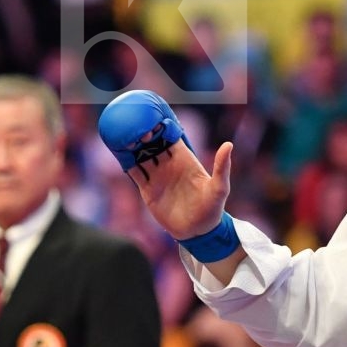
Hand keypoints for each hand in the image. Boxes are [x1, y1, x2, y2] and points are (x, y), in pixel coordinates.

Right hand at [99, 90, 232, 239]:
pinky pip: (134, 173)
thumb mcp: (219, 188)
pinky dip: (126, 162)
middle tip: (134, 123)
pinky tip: (117, 152)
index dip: (162, 126)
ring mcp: (157, 177)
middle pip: (153, 143)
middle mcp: (169, 165)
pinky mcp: (147, 191)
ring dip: (132, 145)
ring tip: (122, 134)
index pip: (171, 138)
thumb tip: (229, 144)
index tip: (153, 114)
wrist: (197, 232)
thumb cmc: (212, 209)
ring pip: (141, 155)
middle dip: (144, 132)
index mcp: (185, 160)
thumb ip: (222, 167)